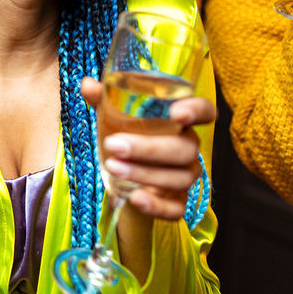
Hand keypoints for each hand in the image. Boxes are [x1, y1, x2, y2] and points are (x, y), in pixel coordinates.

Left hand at [80, 78, 212, 220]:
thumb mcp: (113, 117)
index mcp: (180, 122)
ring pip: (179, 178)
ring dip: (144, 173)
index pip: (204, 111)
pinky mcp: (177, 202)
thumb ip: (104, 100)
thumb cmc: (125, 136)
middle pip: (185, 149)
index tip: (177, 113)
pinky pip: (176, 209)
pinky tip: (135, 198)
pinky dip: (157, 205)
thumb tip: (88, 84)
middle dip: (149, 148)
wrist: (121, 173)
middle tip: (114, 144)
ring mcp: (185, 176)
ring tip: (112, 167)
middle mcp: (189, 148)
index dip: (197, 110)